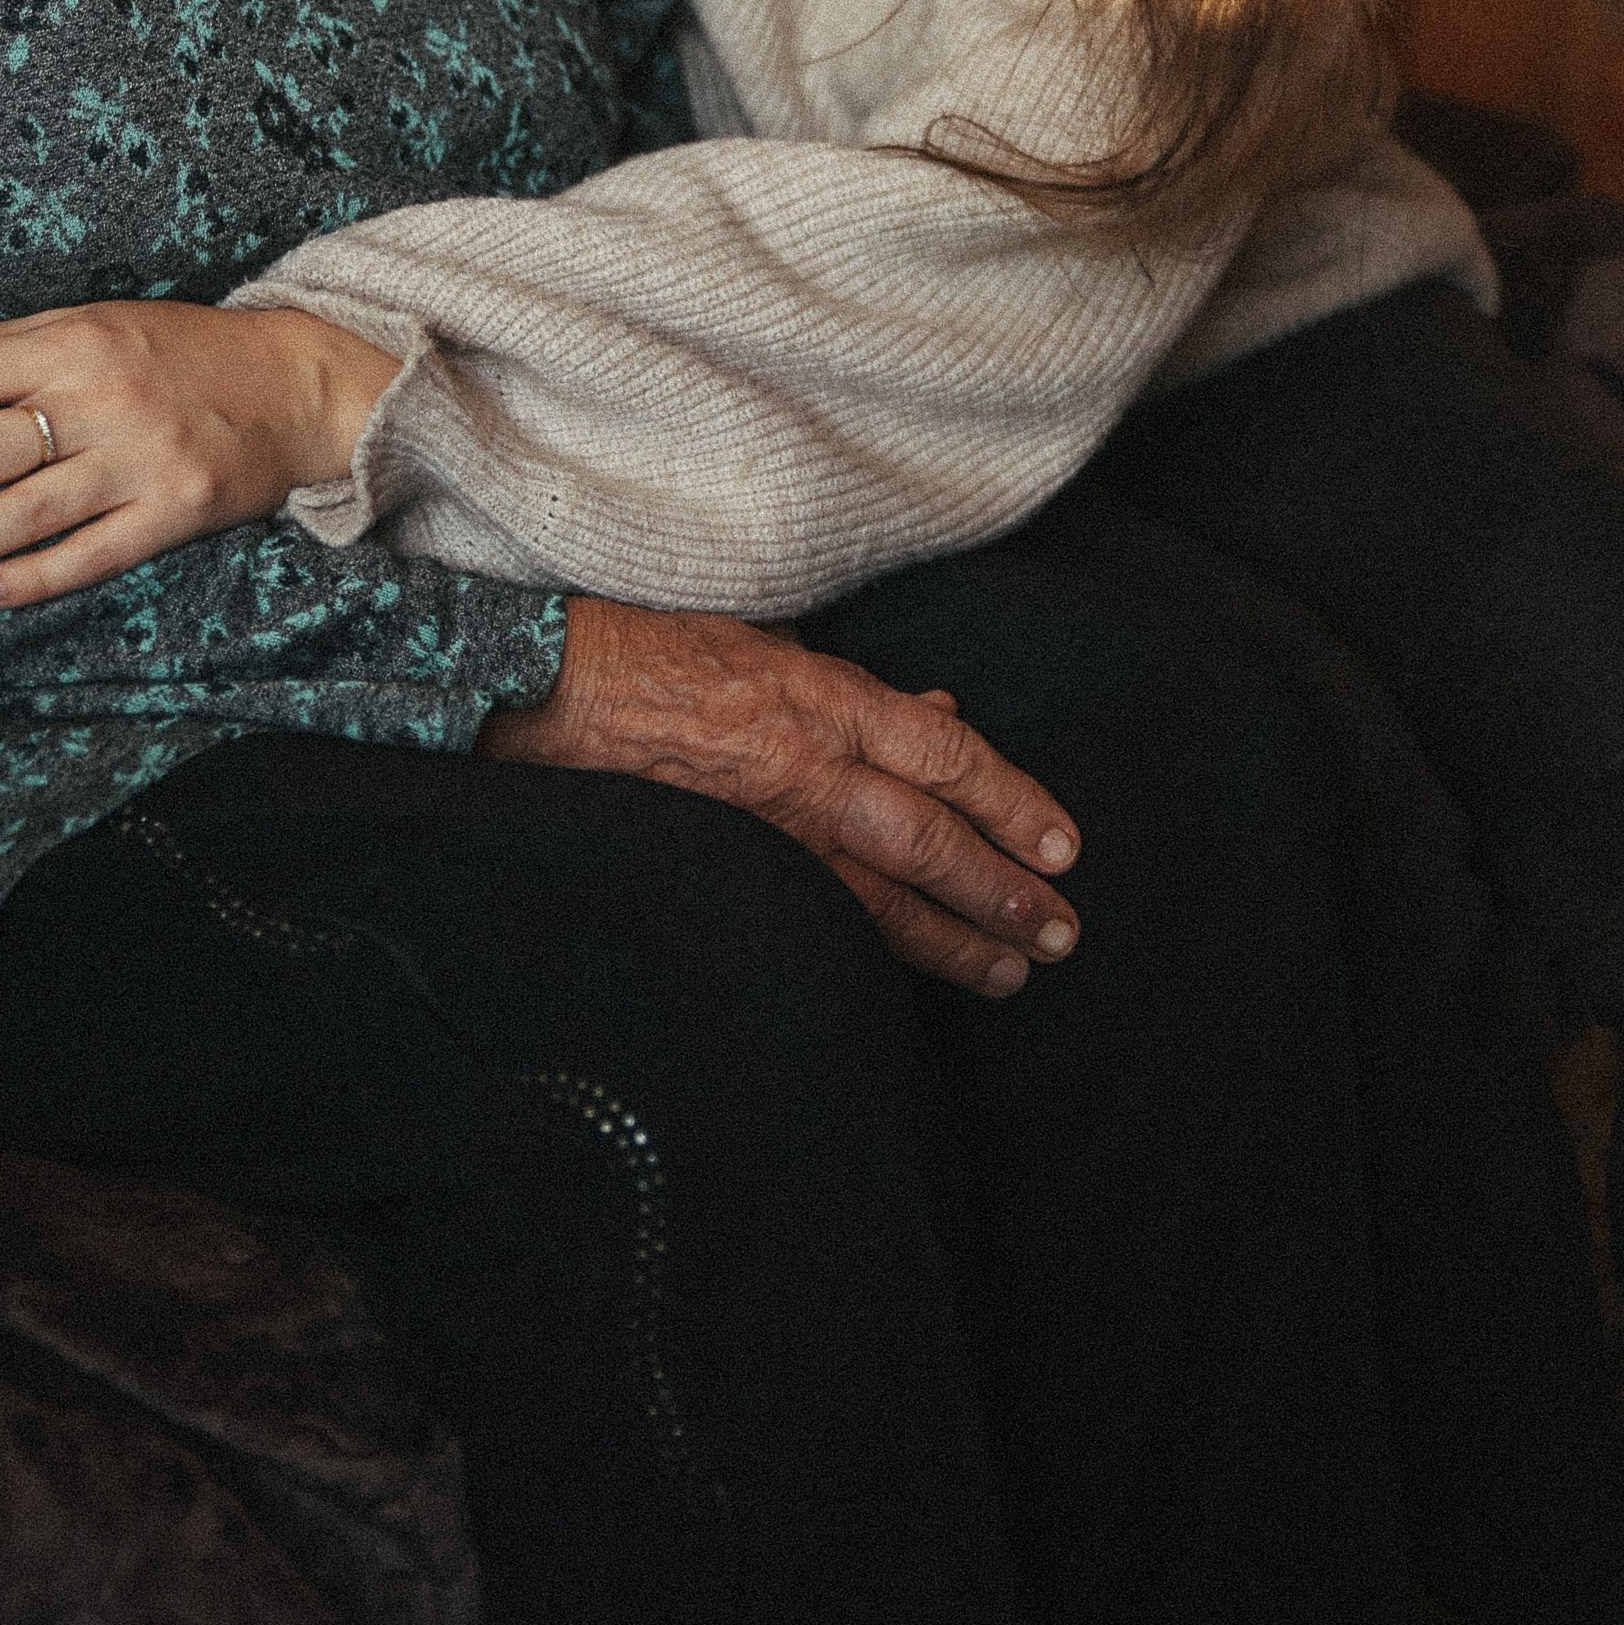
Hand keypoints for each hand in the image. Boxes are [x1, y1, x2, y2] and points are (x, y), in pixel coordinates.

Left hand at [0, 301, 399, 608]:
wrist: (303, 384)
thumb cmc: (190, 350)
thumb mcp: (102, 320)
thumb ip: (13, 340)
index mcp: (74, 341)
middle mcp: (102, 398)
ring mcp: (140, 459)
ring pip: (25, 509)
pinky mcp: (176, 511)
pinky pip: (92, 554)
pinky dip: (31, 577)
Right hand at [482, 596, 1081, 997]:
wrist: (560, 693)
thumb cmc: (671, 653)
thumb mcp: (781, 648)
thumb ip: (864, 691)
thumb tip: (942, 713)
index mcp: (826, 698)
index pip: (944, 754)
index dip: (1010, 801)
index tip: (1062, 844)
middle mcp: (807, 767)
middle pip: (926, 840)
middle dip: (999, 891)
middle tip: (1062, 931)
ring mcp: (769, 827)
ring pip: (878, 898)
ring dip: (952, 941)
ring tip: (1010, 973)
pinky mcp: (736, 866)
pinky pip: (820, 915)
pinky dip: (874, 948)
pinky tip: (913, 976)